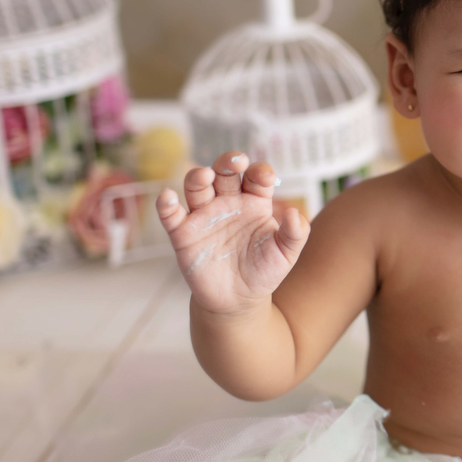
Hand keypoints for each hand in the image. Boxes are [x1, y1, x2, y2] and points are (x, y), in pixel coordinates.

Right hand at [157, 152, 309, 315]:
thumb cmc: (264, 271)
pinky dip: (165, 204)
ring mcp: (204, 216)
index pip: (256, 177)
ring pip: (197, 186)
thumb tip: (295, 213)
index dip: (260, 171)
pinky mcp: (183, 234)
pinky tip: (168, 197)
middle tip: (236, 162)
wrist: (238, 300)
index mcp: (254, 202)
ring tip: (205, 176)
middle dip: (228, 162)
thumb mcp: (286, 254)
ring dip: (198, 177)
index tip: (265, 177)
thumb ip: (295, 233)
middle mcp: (228, 202)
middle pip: (225, 173)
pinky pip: (170, 215)